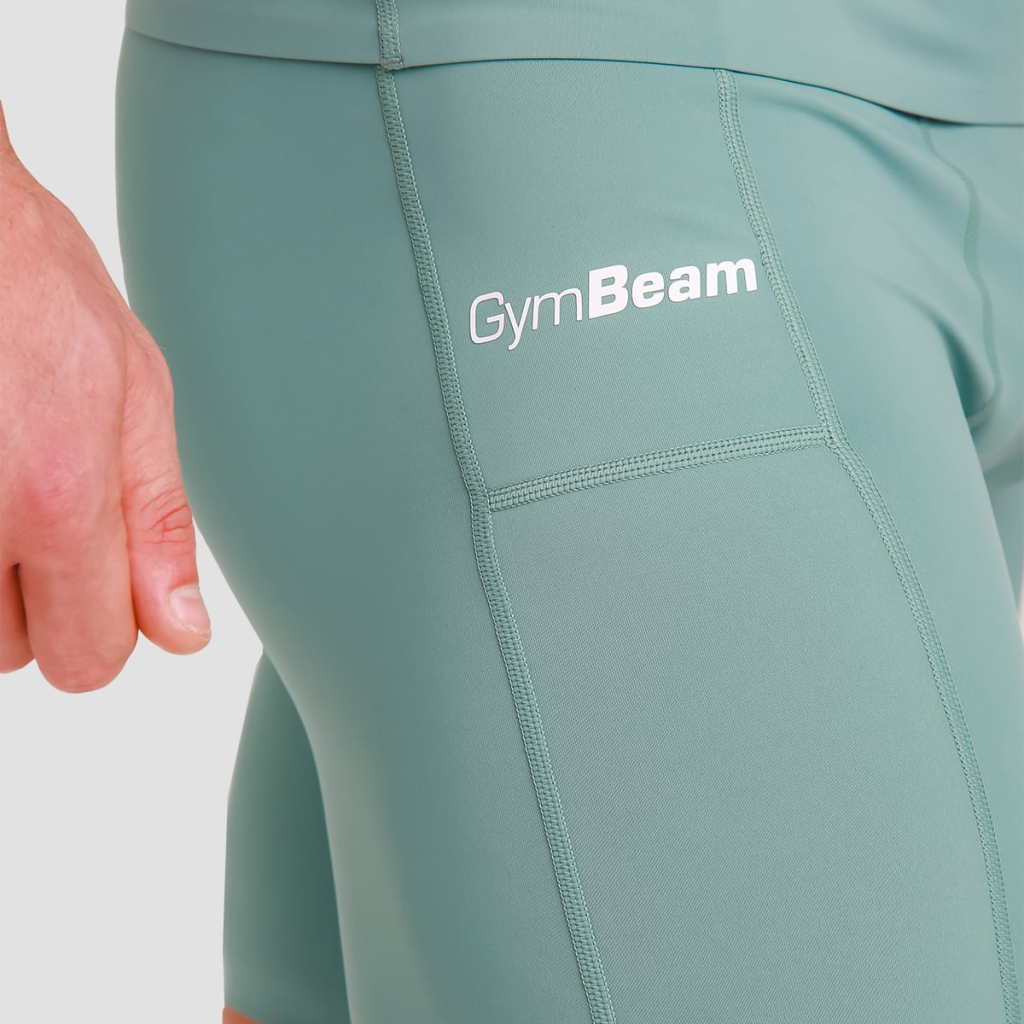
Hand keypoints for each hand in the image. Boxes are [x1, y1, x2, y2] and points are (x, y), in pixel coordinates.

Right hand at [0, 103, 209, 691]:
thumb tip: (181, 632)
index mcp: (52, 496)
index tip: (100, 575)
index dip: (104, 622)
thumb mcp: (136, 393)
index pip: (88, 661)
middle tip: (31, 490)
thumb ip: (157, 524)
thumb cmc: (30, 283)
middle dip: (36, 594)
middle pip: (14, 651)